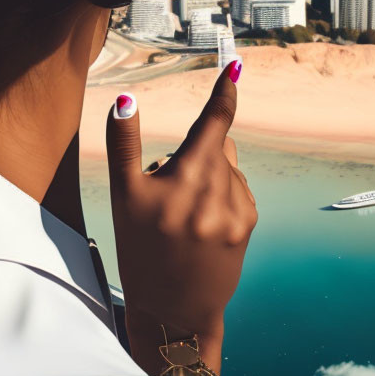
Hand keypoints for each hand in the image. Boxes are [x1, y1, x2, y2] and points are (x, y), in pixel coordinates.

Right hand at [105, 60, 255, 374]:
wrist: (174, 310)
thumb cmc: (142, 251)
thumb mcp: (125, 198)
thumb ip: (125, 145)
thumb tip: (126, 100)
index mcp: (187, 180)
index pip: (213, 122)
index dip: (224, 90)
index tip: (236, 65)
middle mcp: (218, 192)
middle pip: (217, 144)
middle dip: (196, 153)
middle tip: (170, 192)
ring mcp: (238, 209)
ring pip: (228, 166)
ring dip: (210, 174)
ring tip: (186, 215)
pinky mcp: (249, 224)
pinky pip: (238, 188)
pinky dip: (222, 194)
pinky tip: (204, 224)